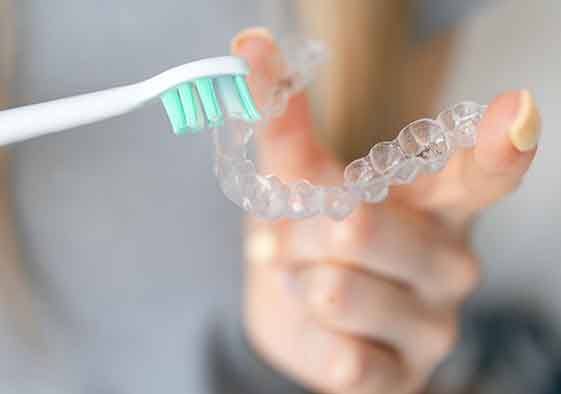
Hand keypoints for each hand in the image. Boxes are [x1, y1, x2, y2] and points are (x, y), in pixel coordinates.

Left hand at [232, 28, 540, 393]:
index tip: (517, 110)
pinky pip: (341, 356)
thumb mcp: (302, 179)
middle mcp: (451, 262)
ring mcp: (433, 326)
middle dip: (298, 230)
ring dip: (296, 280)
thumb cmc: (311, 235)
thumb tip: (250, 48)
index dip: (499, 147)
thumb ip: (284, 122)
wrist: (296, 307)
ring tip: (305, 280)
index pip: (482, 175)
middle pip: (355, 227)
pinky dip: (307, 335)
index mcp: (437, 204)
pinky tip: (322, 330)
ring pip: (334, 290)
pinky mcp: (402, 378)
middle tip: (295, 239)